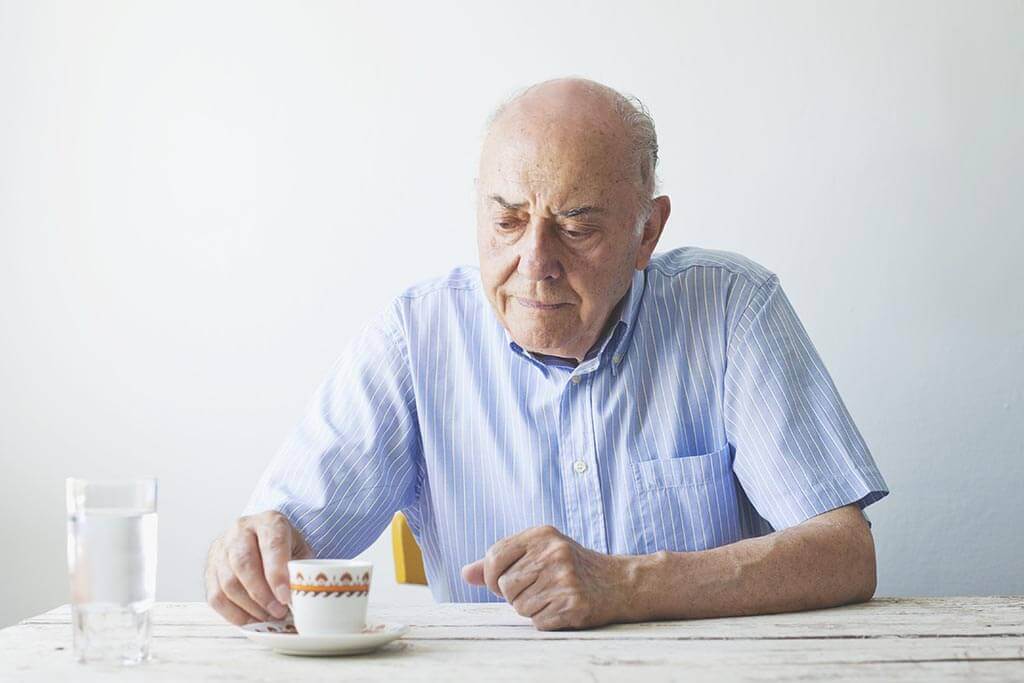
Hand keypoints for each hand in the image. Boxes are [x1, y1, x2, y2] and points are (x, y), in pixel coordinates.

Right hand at [204, 510, 312, 624]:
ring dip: (249, 607)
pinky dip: (233, 614)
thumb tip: (300, 594)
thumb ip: (300, 568)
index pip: (271, 545)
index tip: (285, 597)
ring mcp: (221, 549)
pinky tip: (251, 619)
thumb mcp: (300, 549)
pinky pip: (216, 596)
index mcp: (268, 521)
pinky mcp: (209, 569)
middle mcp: (240, 531)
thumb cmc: (283, 546)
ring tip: (268, 617)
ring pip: (228, 583)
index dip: (277, 574)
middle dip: (262, 594)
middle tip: (278, 612)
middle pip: (244, 564)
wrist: (259, 537)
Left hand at [460, 525, 636, 629]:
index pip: (495, 556)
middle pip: (505, 585)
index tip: (503, 582)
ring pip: (519, 606)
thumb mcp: (539, 551)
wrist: (618, 582)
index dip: (492, 576)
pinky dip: (546, 620)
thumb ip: (501, 561)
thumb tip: (465, 574)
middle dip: (515, 594)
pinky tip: (562, 607)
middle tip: (538, 588)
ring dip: (531, 608)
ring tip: (552, 596)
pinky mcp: (573, 604)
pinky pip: (537, 622)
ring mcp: (564, 578)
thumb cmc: (572, 566)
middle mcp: (553, 553)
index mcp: (541, 534)